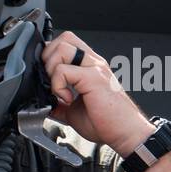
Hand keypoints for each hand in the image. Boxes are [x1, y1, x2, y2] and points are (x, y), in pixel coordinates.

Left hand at [41, 31, 155, 156]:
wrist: (125, 133)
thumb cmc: (108, 123)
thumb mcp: (74, 112)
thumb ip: (59, 104)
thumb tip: (45, 105)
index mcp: (89, 67)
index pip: (66, 43)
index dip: (50, 56)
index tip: (49, 78)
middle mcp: (93, 63)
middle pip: (63, 38)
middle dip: (48, 58)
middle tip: (51, 80)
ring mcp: (95, 68)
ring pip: (62, 48)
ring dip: (52, 69)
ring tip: (59, 89)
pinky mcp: (93, 78)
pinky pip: (64, 70)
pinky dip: (57, 85)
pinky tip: (66, 99)